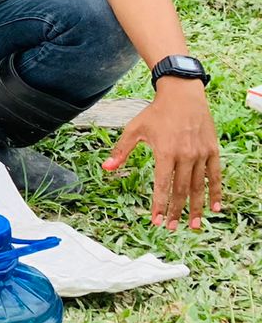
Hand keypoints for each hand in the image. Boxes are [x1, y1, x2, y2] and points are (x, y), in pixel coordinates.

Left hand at [103, 78, 221, 229]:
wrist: (182, 95)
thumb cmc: (155, 113)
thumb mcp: (134, 129)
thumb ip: (121, 150)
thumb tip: (106, 168)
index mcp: (165, 152)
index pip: (162, 185)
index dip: (159, 204)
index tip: (155, 220)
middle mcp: (185, 155)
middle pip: (181, 190)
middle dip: (176, 211)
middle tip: (171, 228)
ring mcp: (200, 154)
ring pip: (198, 186)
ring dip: (196, 207)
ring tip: (193, 226)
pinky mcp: (212, 150)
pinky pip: (215, 176)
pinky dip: (216, 192)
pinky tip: (215, 208)